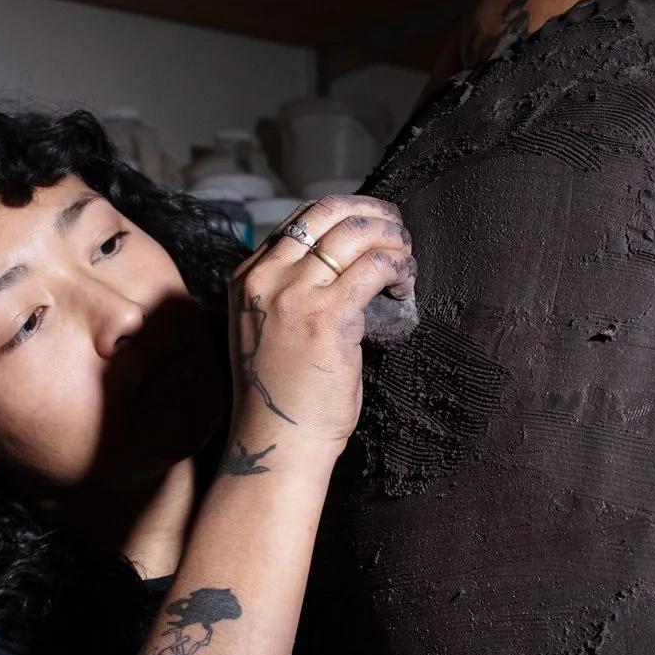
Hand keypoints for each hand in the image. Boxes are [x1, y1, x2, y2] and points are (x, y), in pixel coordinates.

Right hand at [223, 195, 414, 465]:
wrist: (277, 442)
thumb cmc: (282, 394)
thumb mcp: (268, 329)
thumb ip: (289, 291)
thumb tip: (339, 262)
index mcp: (248, 277)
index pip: (302, 219)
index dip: (347, 215)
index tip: (374, 228)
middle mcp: (265, 278)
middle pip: (328, 213)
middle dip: (373, 214)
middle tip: (398, 233)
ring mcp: (294, 295)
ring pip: (356, 234)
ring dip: (393, 241)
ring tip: (406, 263)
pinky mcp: (327, 317)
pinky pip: (375, 267)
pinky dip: (399, 267)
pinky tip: (405, 285)